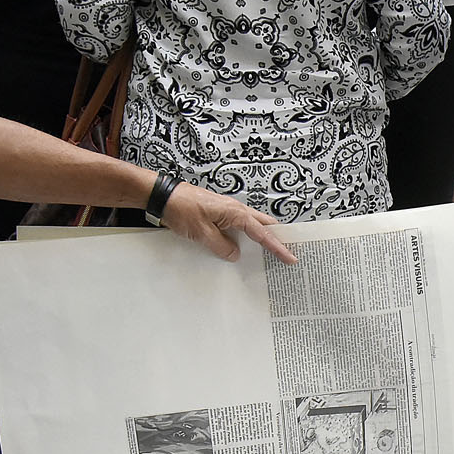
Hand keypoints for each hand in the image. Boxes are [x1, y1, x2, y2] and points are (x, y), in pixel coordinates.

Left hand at [162, 182, 297, 263]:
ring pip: (252, 225)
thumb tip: (235, 255)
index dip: (278, 247)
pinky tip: (242, 246)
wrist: (163, 196)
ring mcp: (227, 210)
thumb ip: (221, 246)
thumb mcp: (202, 233)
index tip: (290, 257)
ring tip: (270, 252)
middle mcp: (235, 209)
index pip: (263, 233)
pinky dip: (246, 236)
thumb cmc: (180, 208)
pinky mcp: (219, 213)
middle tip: (287, 253)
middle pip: (264, 225)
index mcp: (236, 213)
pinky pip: (239, 226)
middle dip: (277, 238)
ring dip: (261, 238)